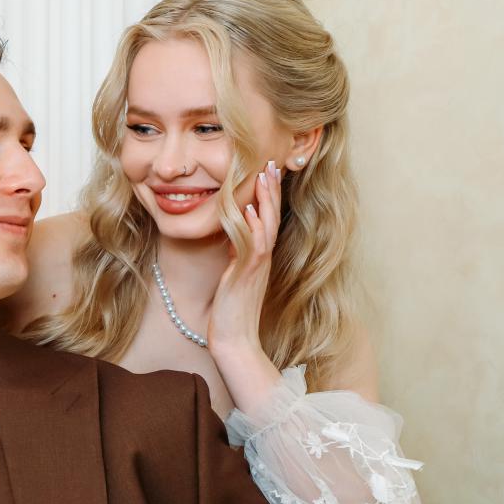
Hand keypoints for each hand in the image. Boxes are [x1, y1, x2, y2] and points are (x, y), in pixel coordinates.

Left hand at [206, 161, 283, 412]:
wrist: (234, 340)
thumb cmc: (231, 312)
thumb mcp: (233, 276)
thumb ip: (237, 255)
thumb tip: (234, 235)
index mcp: (259, 258)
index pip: (267, 220)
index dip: (269, 196)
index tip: (269, 171)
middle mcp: (262, 259)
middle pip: (272, 217)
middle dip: (272, 189)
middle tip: (273, 162)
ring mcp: (256, 266)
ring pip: (266, 226)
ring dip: (266, 200)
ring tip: (266, 175)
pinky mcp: (246, 275)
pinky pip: (253, 246)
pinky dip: (254, 226)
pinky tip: (252, 209)